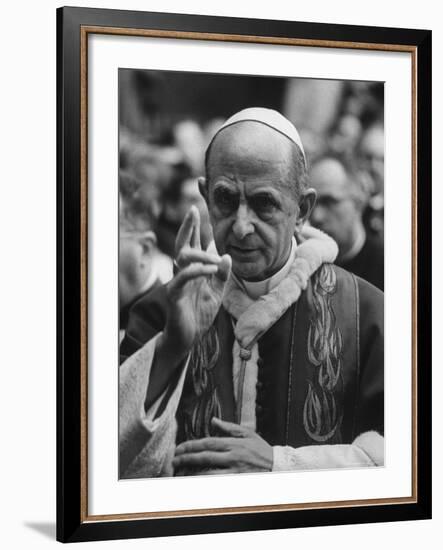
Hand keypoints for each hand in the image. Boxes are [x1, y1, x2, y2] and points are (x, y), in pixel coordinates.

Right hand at [163, 206, 230, 359]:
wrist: (189, 338)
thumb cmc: (200, 313)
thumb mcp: (217, 291)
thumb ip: (222, 274)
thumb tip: (226, 255)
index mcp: (193, 269)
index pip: (193, 243)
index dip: (195, 227)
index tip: (198, 208)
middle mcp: (183, 271)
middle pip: (183, 243)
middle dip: (188, 226)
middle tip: (192, 209)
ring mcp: (178, 281)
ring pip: (182, 256)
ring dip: (200, 253)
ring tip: (215, 257)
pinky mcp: (174, 293)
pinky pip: (184, 277)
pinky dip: (198, 270)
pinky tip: (210, 268)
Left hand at [172, 417, 272, 474]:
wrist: (278, 466)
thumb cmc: (261, 449)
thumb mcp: (247, 433)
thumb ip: (229, 427)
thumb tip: (214, 420)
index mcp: (234, 443)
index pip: (208, 443)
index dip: (191, 445)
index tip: (179, 448)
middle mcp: (233, 456)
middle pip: (205, 457)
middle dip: (187, 458)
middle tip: (174, 461)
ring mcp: (235, 470)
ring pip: (209, 473)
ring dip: (193, 473)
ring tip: (180, 473)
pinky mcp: (237, 481)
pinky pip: (218, 482)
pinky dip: (206, 482)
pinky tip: (196, 482)